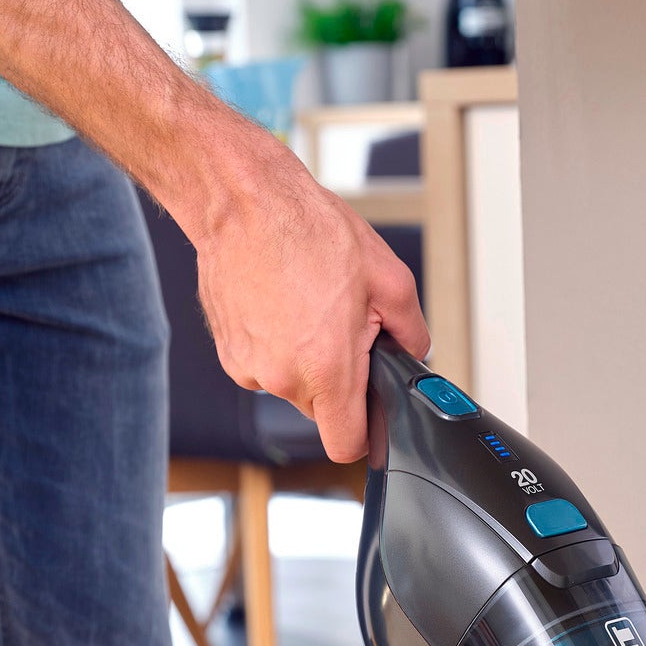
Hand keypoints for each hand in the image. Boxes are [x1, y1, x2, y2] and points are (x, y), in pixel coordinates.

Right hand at [189, 136, 429, 461]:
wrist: (244, 201)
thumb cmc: (307, 230)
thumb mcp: (388, 278)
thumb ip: (412, 332)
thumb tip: (417, 352)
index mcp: (326, 368)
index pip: (346, 445)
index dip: (365, 434)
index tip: (370, 413)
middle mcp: (282, 376)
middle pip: (322, 411)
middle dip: (339, 378)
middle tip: (343, 327)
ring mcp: (249, 367)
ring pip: (293, 385)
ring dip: (306, 358)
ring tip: (309, 305)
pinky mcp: (229, 353)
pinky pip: (265, 365)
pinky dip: (276, 344)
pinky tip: (282, 304)